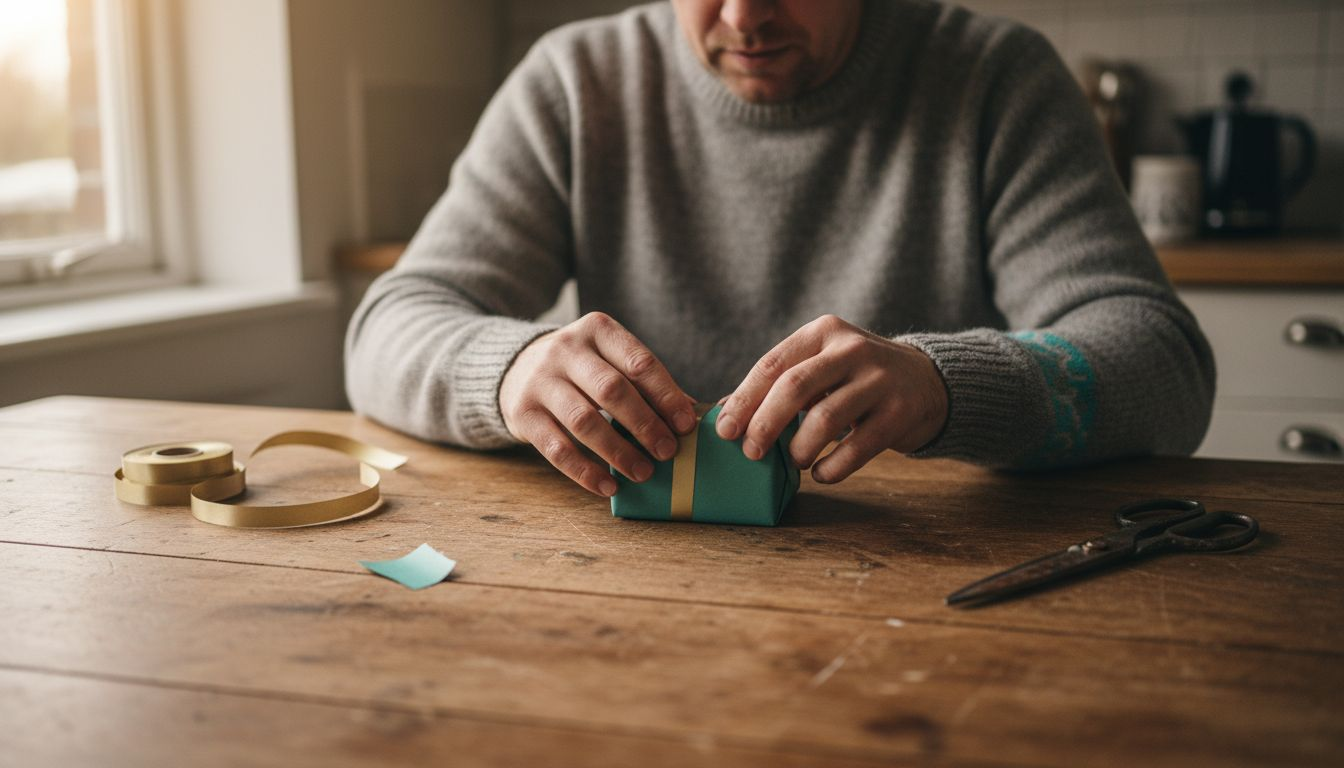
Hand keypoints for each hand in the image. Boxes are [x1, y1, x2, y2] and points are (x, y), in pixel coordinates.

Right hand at [500, 312, 697, 496]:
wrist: (517, 368)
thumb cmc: (583, 369)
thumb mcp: (611, 360)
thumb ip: (646, 383)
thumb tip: (692, 417)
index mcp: (597, 330)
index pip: (639, 362)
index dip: (666, 396)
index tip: (686, 425)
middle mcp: (565, 349)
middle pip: (612, 390)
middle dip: (645, 424)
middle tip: (668, 452)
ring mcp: (540, 381)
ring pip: (584, 421)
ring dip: (618, 452)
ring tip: (643, 472)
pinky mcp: (522, 413)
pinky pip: (556, 449)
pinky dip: (585, 472)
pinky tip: (608, 486)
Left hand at [715, 315, 948, 483]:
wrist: (929, 381)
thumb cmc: (856, 377)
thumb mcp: (820, 365)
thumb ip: (777, 384)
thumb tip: (722, 413)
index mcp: (823, 332)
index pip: (772, 364)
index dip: (744, 400)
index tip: (724, 431)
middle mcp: (852, 349)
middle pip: (795, 387)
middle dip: (765, 423)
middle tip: (750, 452)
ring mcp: (880, 380)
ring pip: (825, 418)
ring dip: (800, 448)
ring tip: (794, 461)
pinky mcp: (901, 412)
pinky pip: (858, 447)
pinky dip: (833, 467)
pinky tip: (821, 474)